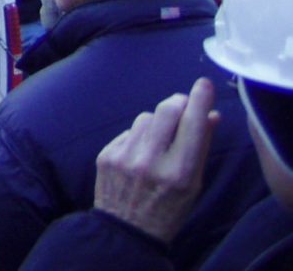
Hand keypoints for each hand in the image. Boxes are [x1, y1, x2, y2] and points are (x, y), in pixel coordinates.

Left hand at [93, 77, 218, 243]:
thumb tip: (210, 114)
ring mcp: (125, 157)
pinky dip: (137, 137)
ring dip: (157, 122)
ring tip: (161, 141)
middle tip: (183, 104)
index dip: (199, 100)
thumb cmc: (168, 209)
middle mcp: (150, 162)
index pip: (192, 125)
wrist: (126, 230)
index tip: (204, 84)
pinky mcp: (105, 155)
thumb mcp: (193, 185)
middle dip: (178, 103)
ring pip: (145, 118)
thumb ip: (200, 148)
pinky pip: (127, 132)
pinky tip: (140, 154)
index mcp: (179, 173)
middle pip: (166, 111)